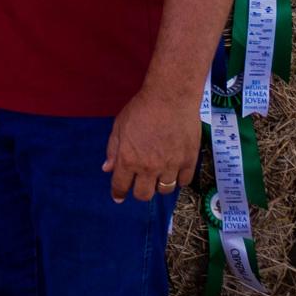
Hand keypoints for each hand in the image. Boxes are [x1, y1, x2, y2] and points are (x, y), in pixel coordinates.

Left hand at [103, 85, 199, 202]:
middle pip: (144, 194)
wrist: (170, 99)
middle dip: (139, 192)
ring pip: (164, 190)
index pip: (120, 185)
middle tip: (140, 184)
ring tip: (158, 176)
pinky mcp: (189, 162)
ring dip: (159, 186)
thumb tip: (107, 168)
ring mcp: (170, 166)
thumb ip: (113, 149)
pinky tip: (175, 172)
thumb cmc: (140, 109)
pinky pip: (184, 182)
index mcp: (128, 159)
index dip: (118, 193)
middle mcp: (148, 168)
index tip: (118, 197)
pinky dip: (178, 180)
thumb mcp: (119, 126)